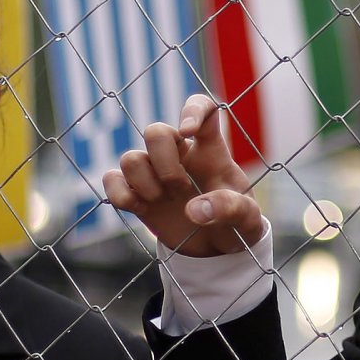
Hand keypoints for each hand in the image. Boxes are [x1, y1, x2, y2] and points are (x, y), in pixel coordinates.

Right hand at [101, 94, 267, 257]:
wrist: (218, 251)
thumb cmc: (236, 225)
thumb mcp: (248, 220)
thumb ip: (231, 209)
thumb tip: (194, 210)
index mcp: (211, 151)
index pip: (202, 108)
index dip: (192, 110)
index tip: (188, 131)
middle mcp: (179, 155)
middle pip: (155, 130)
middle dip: (164, 163)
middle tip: (181, 188)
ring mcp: (154, 174)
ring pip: (129, 157)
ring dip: (145, 183)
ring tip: (163, 201)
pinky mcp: (136, 194)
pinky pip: (111, 179)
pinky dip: (121, 195)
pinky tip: (142, 208)